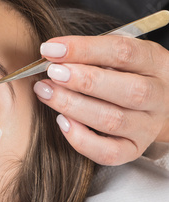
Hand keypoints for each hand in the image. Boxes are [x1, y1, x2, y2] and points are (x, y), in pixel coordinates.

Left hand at [33, 35, 168, 165]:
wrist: (151, 104)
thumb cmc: (123, 72)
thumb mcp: (116, 55)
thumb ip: (90, 54)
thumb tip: (51, 54)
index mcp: (155, 63)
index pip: (123, 52)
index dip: (84, 49)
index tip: (51, 49)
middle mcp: (158, 96)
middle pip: (128, 90)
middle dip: (83, 81)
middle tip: (52, 73)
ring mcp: (148, 126)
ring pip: (113, 120)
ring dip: (73, 105)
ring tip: (45, 91)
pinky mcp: (134, 149)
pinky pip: (109, 152)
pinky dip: (82, 139)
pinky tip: (61, 121)